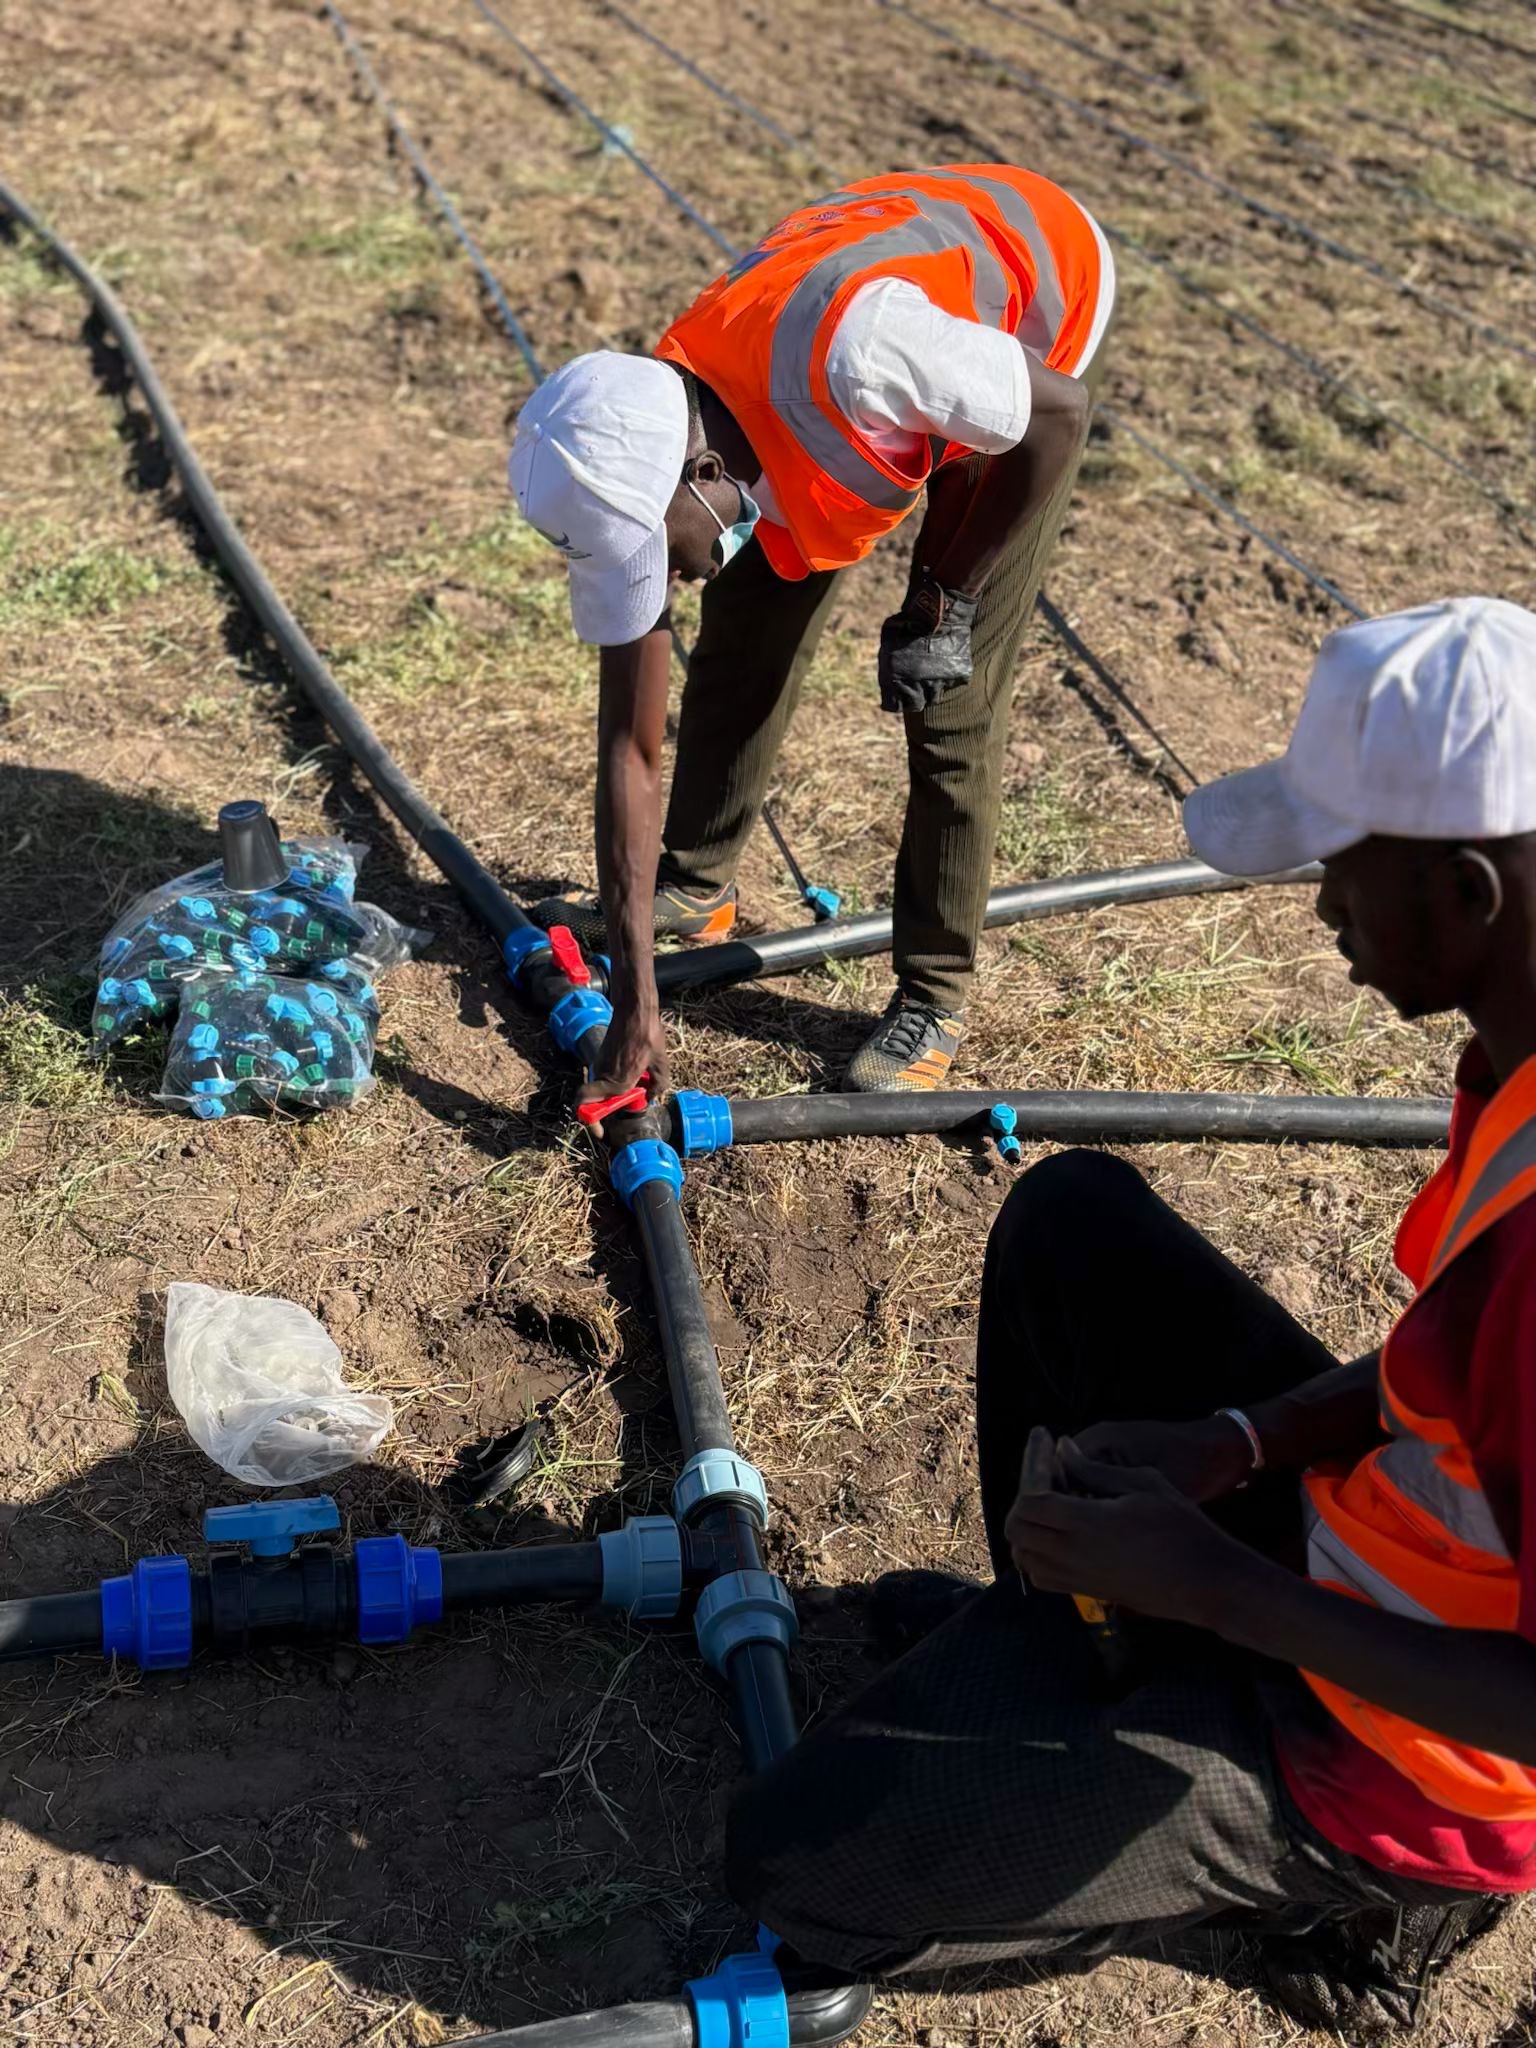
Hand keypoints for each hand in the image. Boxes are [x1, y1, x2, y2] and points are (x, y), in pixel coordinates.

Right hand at [578, 992, 669, 1135]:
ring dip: (616, 1093)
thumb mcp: (661, 1063)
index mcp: (617, 1080)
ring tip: (639, 1081)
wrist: (635, 1008)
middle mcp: (603, 1074)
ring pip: (602, 1090)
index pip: (585, 1104)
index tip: (600, 1131)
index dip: (590, 1122)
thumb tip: (650, 1095)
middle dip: (610, 1110)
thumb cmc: (648, 1034)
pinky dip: (616, 1080)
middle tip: (630, 1103)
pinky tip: (636, 1068)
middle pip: (596, 1102)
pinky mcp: (601, 1057)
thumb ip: (658, 1084)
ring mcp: (600, 1065)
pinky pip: (605, 1077)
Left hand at [878, 576, 977, 714]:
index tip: (896, 697)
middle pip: (915, 705)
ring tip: (931, 673)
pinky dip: (951, 676)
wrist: (937, 612)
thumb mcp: (888, 642)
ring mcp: (939, 683)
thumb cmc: (907, 623)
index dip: (894, 701)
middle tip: (916, 687)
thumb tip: (887, 677)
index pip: (893, 706)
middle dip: (914, 698)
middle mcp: (916, 686)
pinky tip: (947, 663)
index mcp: (895, 679)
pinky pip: (954, 683)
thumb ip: (887, 663)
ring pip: (935, 697)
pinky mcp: (958, 676)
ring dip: (932, 688)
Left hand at [1004, 1429, 1260, 1628]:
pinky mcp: (1087, 1592)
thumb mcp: (1143, 1484)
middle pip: (1017, 1528)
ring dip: (1028, 1527)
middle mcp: (1074, 1555)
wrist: (1206, 1582)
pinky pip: (1040, 1576)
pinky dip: (1037, 1554)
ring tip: (1052, 1502)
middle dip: (1024, 1498)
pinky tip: (1060, 1533)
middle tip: (1047, 1475)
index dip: (1032, 1465)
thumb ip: (1094, 1468)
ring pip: (1023, 1556)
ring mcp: (1078, 1578)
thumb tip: (1062, 1449)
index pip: (1031, 1497)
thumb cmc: (1182, 1528)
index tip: (1044, 1440)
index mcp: (1087, 1524)